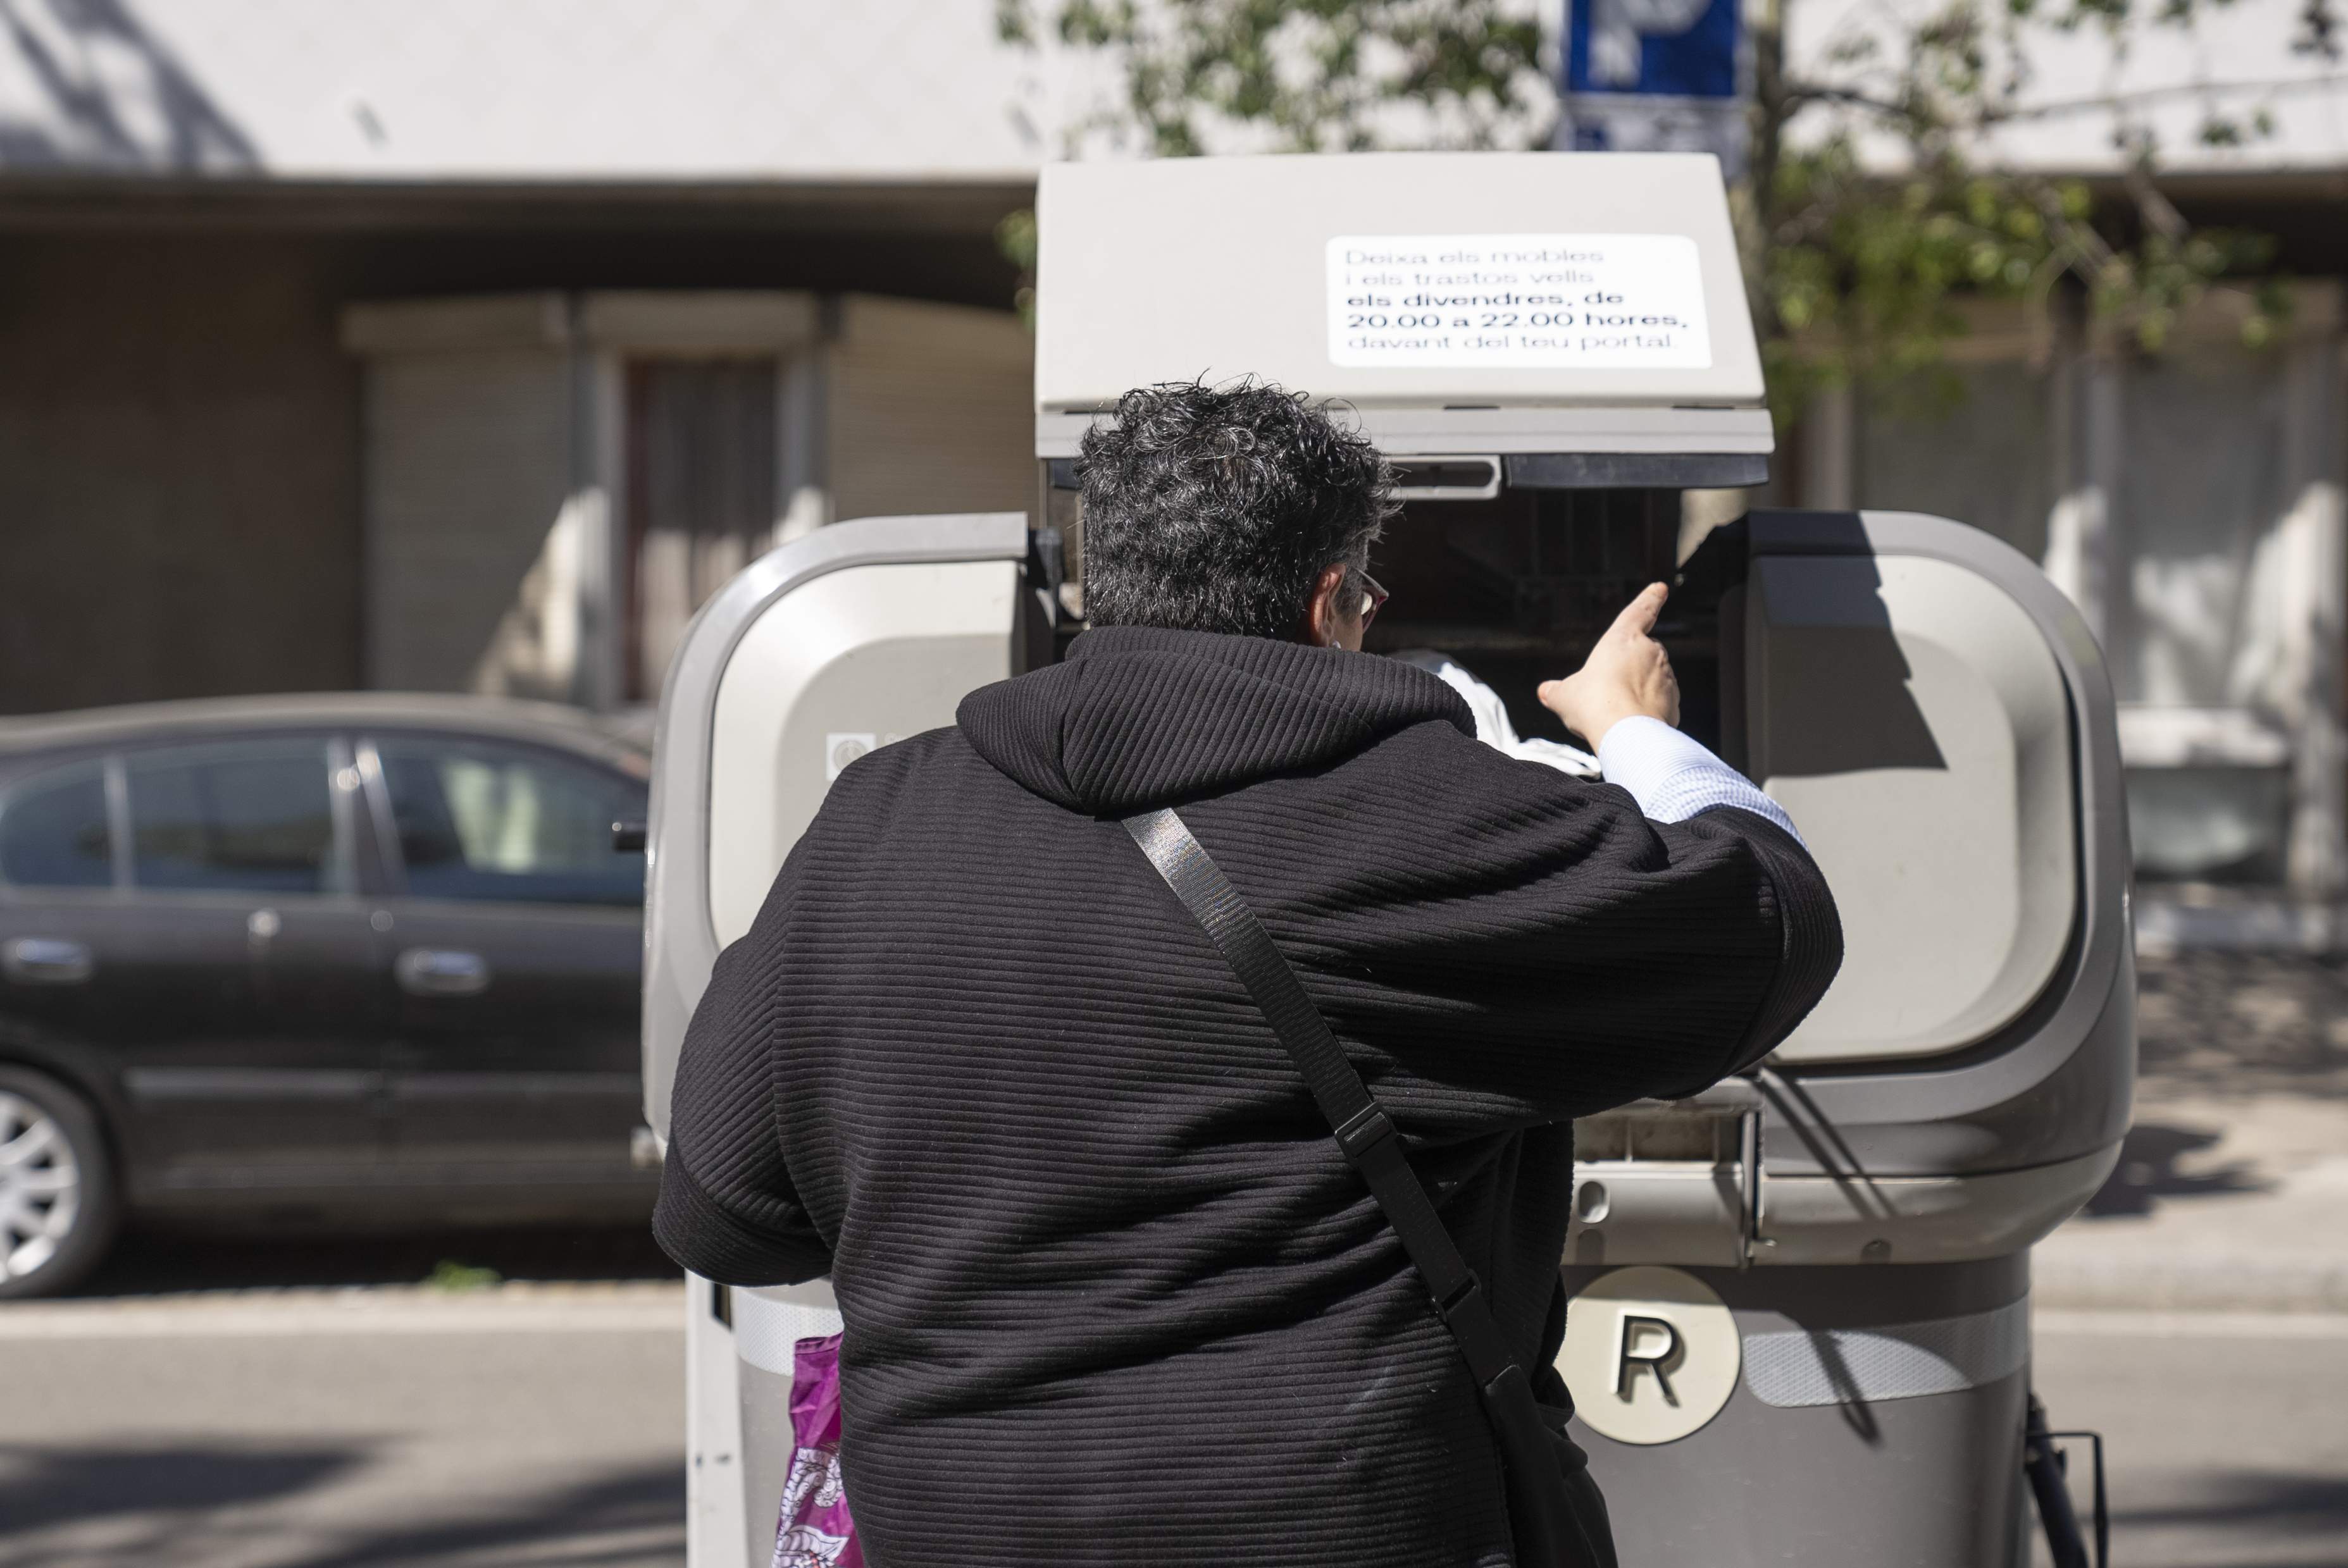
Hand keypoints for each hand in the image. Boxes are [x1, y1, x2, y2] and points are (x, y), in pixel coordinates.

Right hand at [1538, 582, 1680, 745]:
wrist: (1625, 733)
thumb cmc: (1593, 705)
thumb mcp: (1564, 696)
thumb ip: (1556, 691)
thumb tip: (1545, 691)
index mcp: (1623, 638)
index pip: (1640, 611)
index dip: (1650, 598)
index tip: (1661, 588)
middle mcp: (1650, 651)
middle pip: (1642, 653)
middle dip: (1630, 669)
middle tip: (1608, 693)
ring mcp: (1666, 676)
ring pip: (1652, 680)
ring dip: (1639, 691)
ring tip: (1617, 713)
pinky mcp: (1674, 702)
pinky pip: (1661, 703)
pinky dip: (1649, 711)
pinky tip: (1632, 726)